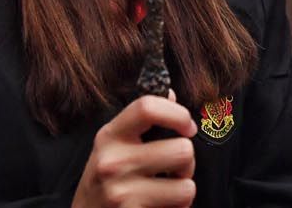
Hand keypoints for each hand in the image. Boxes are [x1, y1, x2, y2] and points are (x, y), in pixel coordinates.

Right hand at [72, 93, 197, 207]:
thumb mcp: (112, 145)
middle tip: (174, 170)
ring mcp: (121, 193)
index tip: (187, 127)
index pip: (148, 107)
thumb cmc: (104, 181)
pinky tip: (159, 206)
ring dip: (182, 191)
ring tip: (165, 191)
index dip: (179, 114)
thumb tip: (171, 94)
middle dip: (187, 163)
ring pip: (186, 186)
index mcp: (110, 136)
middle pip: (182, 150)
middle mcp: (113, 162)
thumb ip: (142, 120)